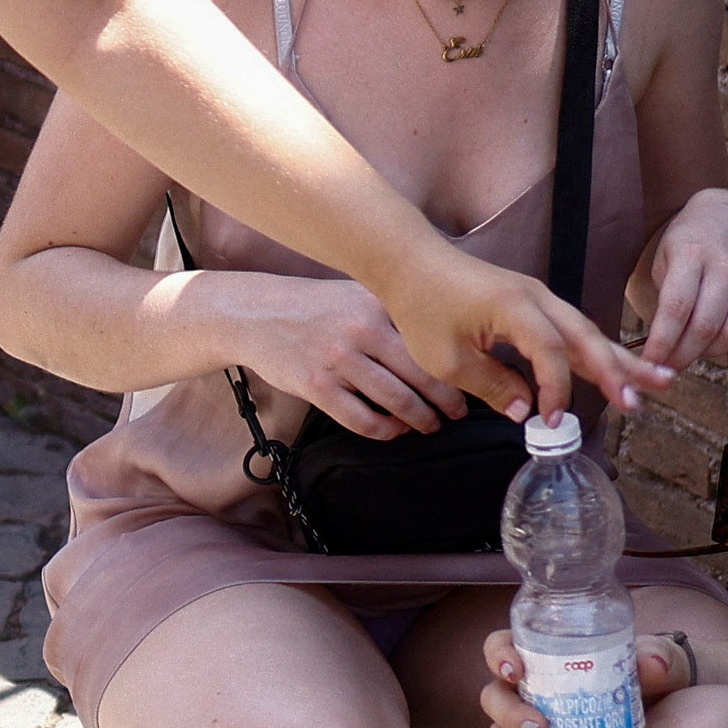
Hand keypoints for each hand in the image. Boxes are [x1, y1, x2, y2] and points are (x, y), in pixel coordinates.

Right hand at [237, 275, 452, 440]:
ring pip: (397, 402)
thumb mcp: (357, 295)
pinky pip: (362, 421)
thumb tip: (443, 344)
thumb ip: (393, 315)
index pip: (431, 340)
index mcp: (377, 304)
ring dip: (421, 419)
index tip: (471, 382)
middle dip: (448, 401)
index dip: (457, 367)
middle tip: (459, 413)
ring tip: (430, 424)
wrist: (255, 313)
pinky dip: (386, 431)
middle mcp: (361, 329)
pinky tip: (394, 429)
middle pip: (423, 375)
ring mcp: (338, 359)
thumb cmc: (313, 306)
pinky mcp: (317, 387)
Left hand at [383, 240, 671, 421]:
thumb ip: (492, 387)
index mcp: (516, 309)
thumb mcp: (448, 360)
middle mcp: (537, 299)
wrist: (410, 261)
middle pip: (588, 338)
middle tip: (646, 400)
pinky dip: (596, 351)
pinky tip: (616, 368)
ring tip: (661, 379)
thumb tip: (527, 412)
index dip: (557, 392)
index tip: (550, 424)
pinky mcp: (533, 304)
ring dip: (621, 359)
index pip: (552, 355)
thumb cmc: (423, 307)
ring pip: (587, 332)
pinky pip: (572, 330)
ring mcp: (539, 298)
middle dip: (620, 371)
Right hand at [476, 612, 701, 727]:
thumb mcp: (670, 665)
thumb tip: (649, 662)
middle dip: (507, 712)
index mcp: (551, 652)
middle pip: (496, 695)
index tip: (516, 671)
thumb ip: (663, 659)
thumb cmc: (668, 680)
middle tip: (540, 727)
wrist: (687, 723)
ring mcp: (539, 724)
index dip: (498, 655)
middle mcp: (537, 688)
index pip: (504, 646)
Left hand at [618, 188, 727, 374]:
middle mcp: (727, 264)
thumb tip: (663, 346)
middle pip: (705, 326)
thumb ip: (665, 297)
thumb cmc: (691, 238)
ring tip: (692, 353)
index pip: (676, 308)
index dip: (662, 342)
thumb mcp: (667, 255)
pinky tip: (716, 342)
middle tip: (666, 368)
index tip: (649, 362)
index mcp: (692, 252)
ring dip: (708, 354)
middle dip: (682, 355)